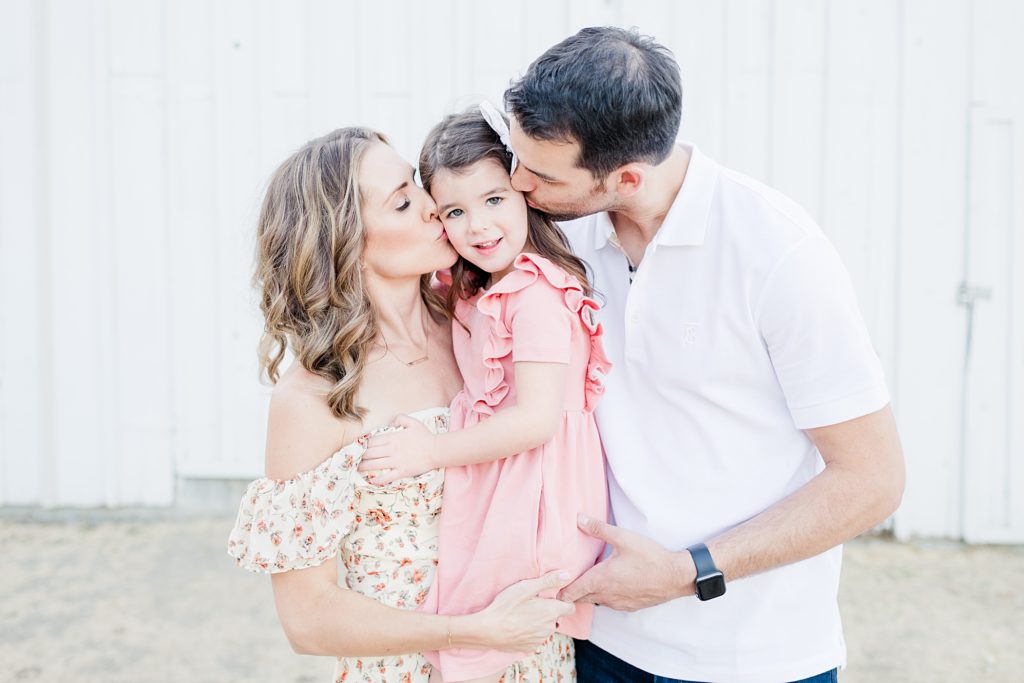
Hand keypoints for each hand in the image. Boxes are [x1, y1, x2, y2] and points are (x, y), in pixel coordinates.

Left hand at [357, 415, 439, 484]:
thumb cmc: (425, 436)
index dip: (364, 445)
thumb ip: (400, 418)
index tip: (360, 447)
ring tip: (358, 468)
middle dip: (361, 456)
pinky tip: (372, 481)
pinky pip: (387, 476)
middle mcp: (392, 450)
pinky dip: (378, 479)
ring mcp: (396, 461)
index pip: (372, 441)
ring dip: (364, 467)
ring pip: (375, 464)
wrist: (436, 450)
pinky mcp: (402, 471)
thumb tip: (390, 423)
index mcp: (393, 438)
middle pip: (370, 453)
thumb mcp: (413, 422)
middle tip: (356, 458)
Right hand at [459, 570, 575, 652]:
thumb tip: (567, 575)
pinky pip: (536, 638)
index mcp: (551, 612)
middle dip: (548, 610)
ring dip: (539, 622)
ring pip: (546, 628)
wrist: (488, 630)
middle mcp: (549, 628)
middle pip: (556, 617)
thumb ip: (548, 581)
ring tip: (522, 615)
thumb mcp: (525, 588)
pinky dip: (531, 632)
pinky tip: (518, 626)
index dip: (563, 601)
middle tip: (531, 604)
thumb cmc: (506, 606)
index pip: (570, 608)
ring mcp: (540, 640)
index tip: (551, 597)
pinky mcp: (531, 648)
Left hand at [558, 515, 695, 610]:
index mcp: (601, 579)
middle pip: (580, 599)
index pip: (572, 592)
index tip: (552, 586)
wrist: (675, 577)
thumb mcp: (624, 538)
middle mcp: (606, 595)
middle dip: (571, 593)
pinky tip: (609, 585)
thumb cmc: (650, 557)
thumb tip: (579, 519)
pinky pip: (610, 604)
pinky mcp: (629, 606)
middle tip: (563, 582)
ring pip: (595, 601)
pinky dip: (604, 596)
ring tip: (585, 580)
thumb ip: (600, 529)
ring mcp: (618, 603)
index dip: (559, 591)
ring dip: (588, 594)